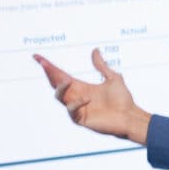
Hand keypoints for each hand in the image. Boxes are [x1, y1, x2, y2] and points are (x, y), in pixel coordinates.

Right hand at [36, 49, 151, 143]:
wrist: (131, 116)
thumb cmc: (123, 100)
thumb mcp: (113, 78)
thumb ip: (102, 66)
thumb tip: (95, 50)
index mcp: (80, 86)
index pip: (60, 75)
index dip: (49, 66)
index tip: (37, 57)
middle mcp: (76, 96)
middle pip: (56, 83)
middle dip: (49, 73)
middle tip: (44, 64)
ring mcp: (77, 108)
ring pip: (59, 97)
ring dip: (60, 88)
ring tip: (67, 80)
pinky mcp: (81, 119)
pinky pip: (71, 110)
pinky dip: (76, 103)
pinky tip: (86, 98)